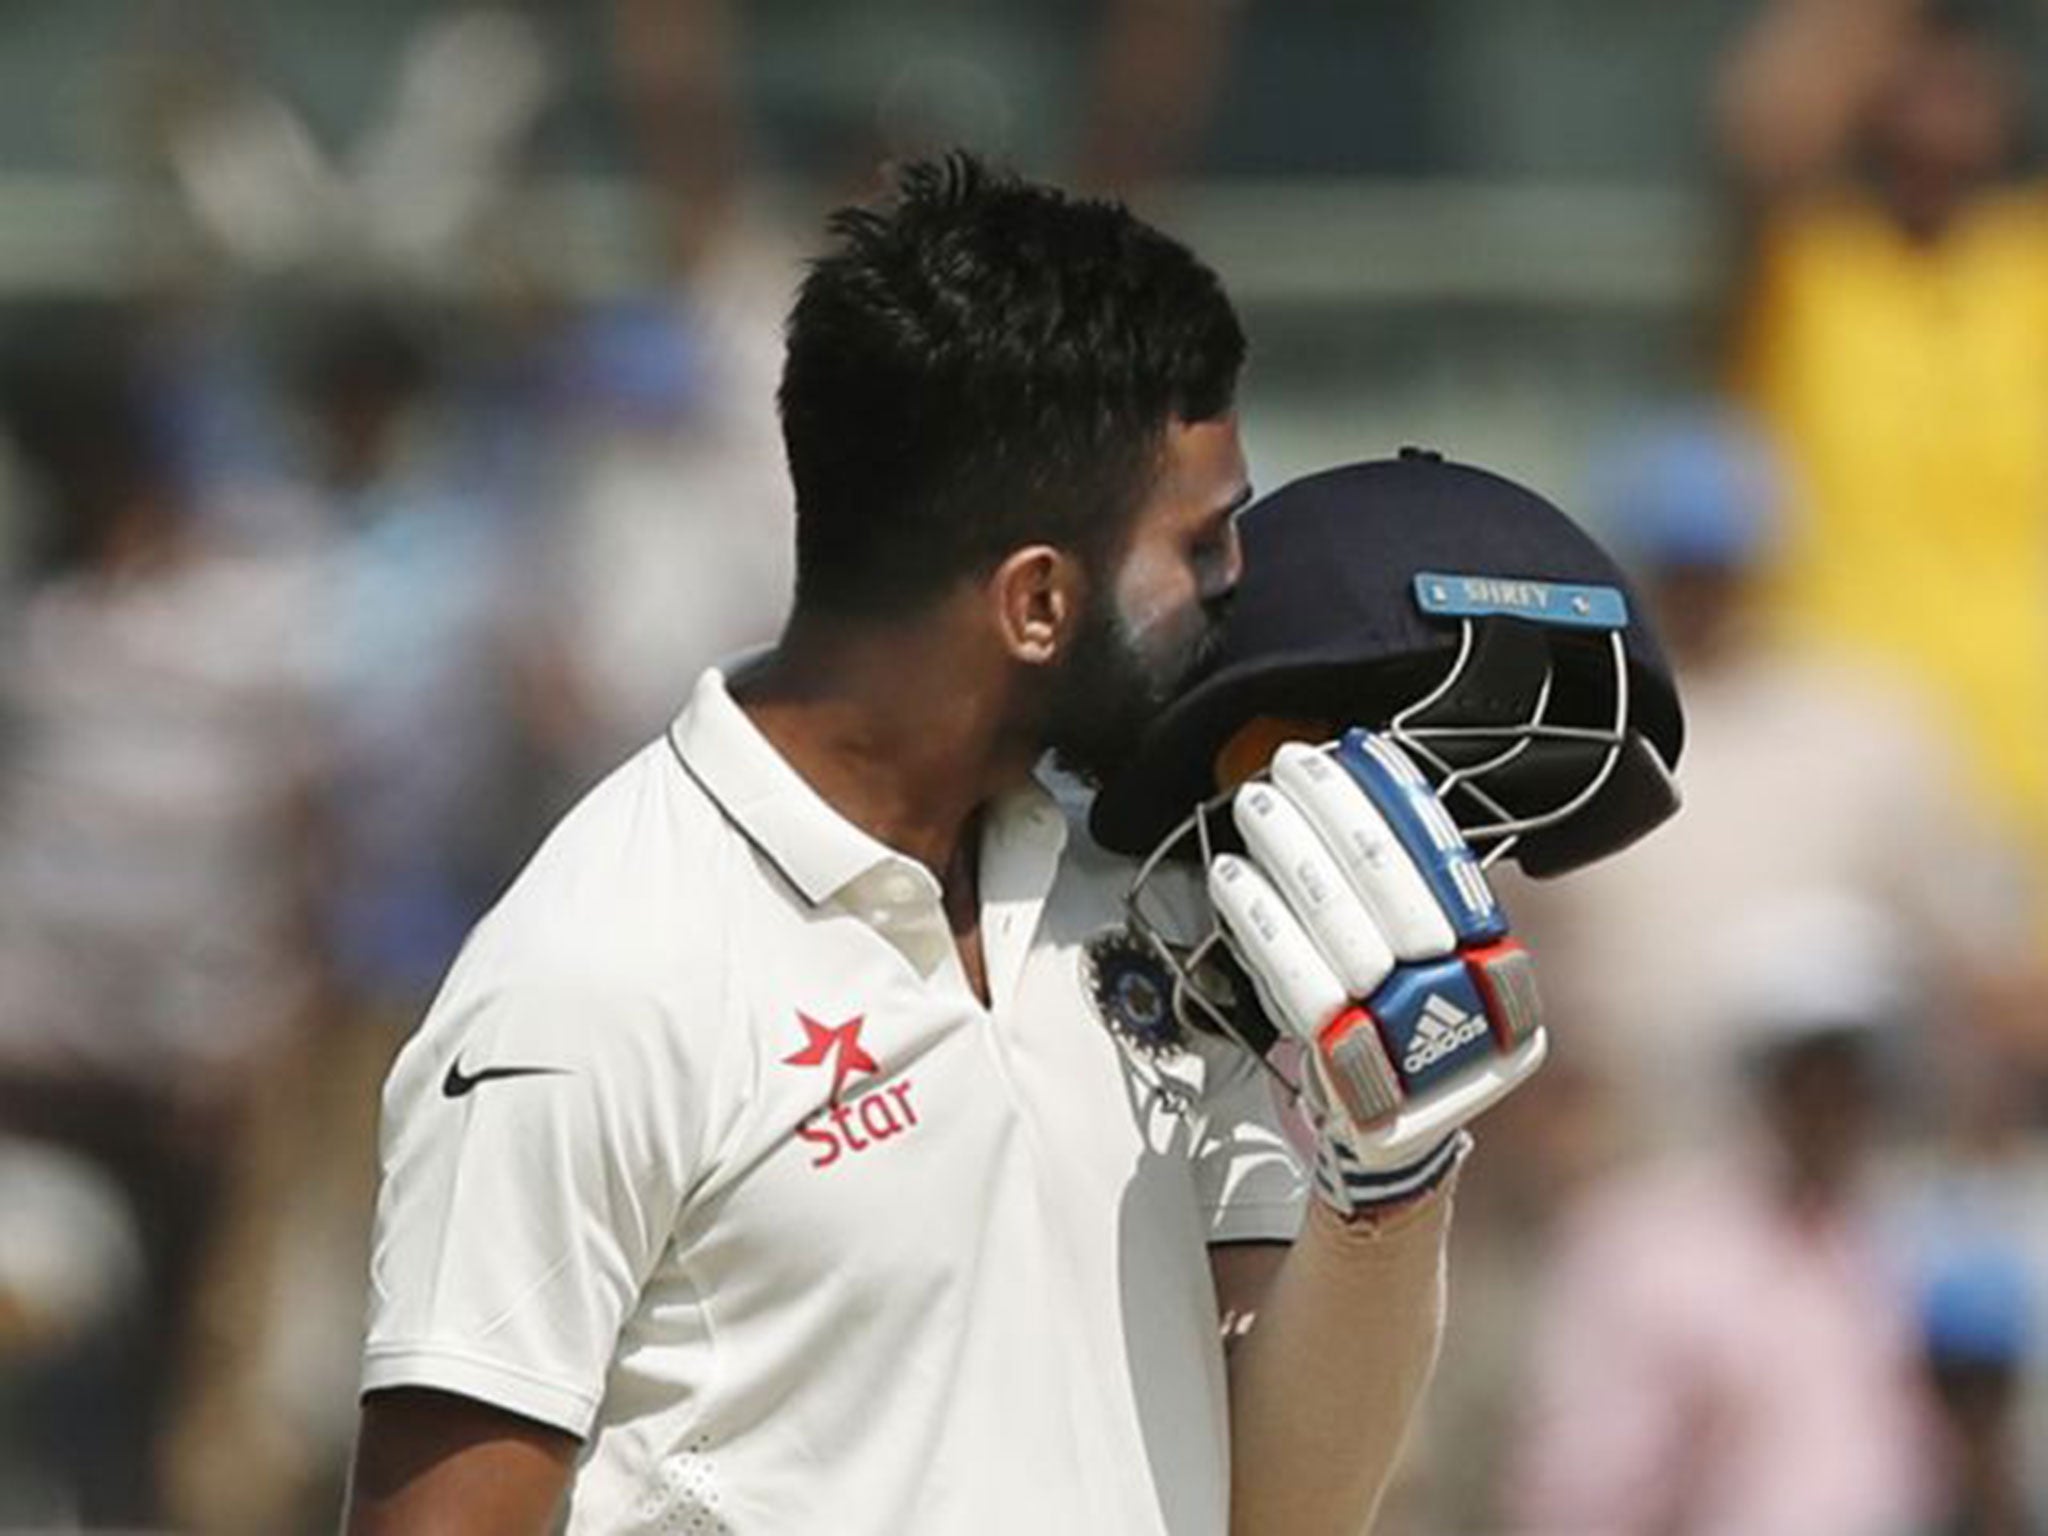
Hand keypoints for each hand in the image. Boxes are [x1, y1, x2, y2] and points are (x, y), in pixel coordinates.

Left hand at [1205, 731, 1546, 1211]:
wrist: (1392, 1145)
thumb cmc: (1392, 1034)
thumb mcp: (1416, 963)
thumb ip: (1394, 897)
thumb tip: (1351, 796)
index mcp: (1494, 958)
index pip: (1443, 860)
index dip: (1394, 799)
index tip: (1351, 750)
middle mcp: (1463, 994)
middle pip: (1391, 883)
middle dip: (1333, 812)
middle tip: (1289, 764)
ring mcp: (1409, 1035)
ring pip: (1340, 923)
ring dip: (1288, 852)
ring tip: (1253, 805)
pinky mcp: (1351, 1069)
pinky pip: (1298, 980)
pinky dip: (1259, 921)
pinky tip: (1230, 878)